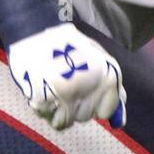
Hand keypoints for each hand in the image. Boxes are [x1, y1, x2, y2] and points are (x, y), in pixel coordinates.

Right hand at [6, 24, 126, 130]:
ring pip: (68, 122)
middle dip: (76, 105)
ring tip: (52, 86)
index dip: (94, 102)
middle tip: (64, 82)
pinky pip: (51, 119)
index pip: (106, 111)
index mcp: (108, 74)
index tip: (84, 90)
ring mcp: (68, 93)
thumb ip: (111, 89)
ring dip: (59, 109)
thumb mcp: (97, 58)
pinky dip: (46, 110)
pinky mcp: (46, 100)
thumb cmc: (66, 45)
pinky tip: (43, 90)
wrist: (33, 30)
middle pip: (86, 116)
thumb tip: (120, 123)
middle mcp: (92, 85)